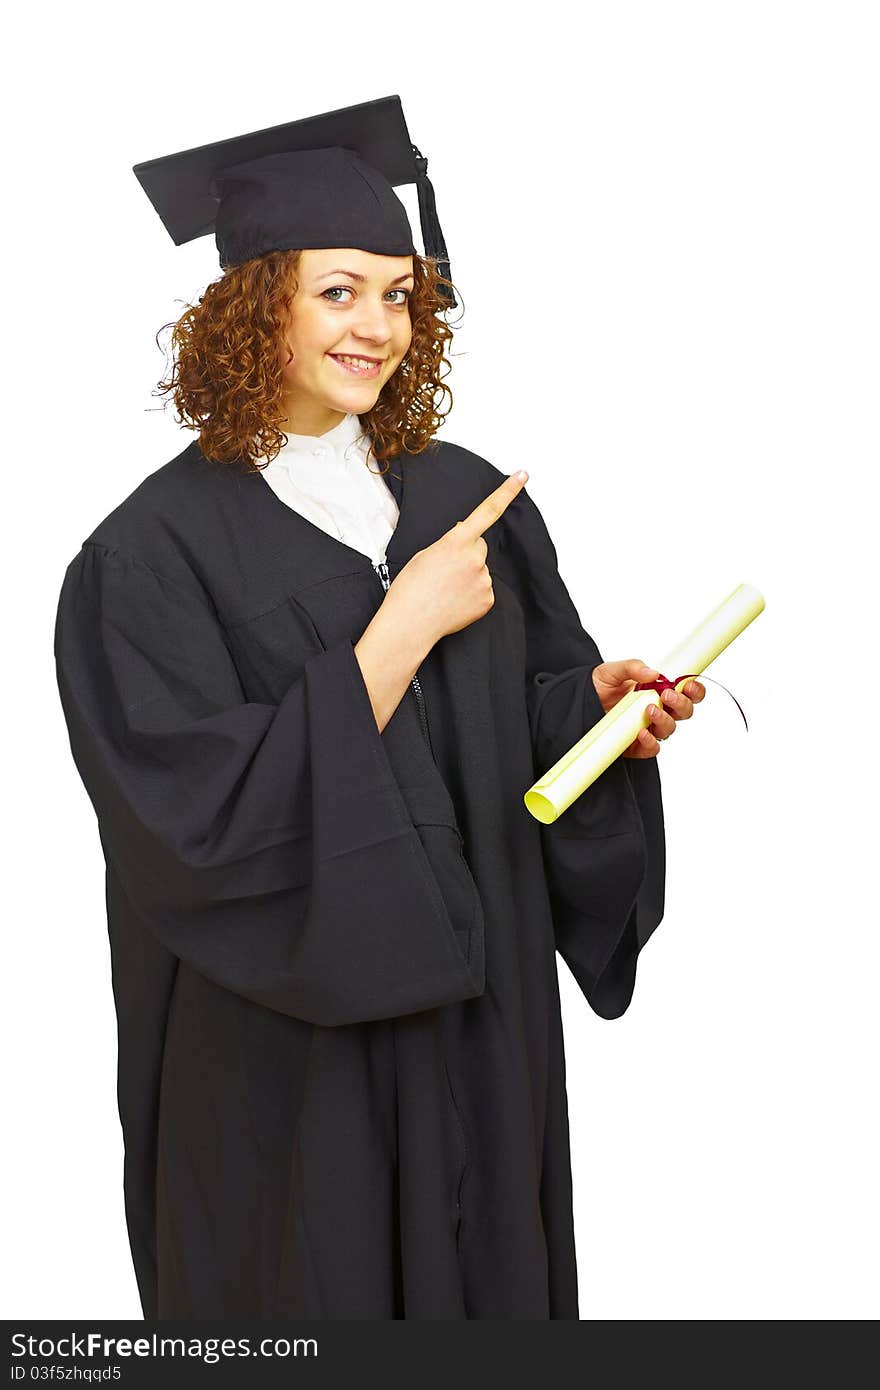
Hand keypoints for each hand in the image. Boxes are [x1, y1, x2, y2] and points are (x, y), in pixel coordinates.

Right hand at [382, 471, 528, 647]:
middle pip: (480, 546)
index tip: (523, 475)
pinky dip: (472, 593)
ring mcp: (483, 580)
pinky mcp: (487, 600)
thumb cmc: (411, 589)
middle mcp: (475, 559)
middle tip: (445, 570)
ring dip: (468, 575)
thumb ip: (451, 542)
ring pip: (481, 569)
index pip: (487, 511)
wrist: (410, 624)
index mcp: (456, 542)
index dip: (507, 491)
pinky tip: (454, 601)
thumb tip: (467, 537)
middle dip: (468, 553)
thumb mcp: (425, 554)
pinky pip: (484, 589)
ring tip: (446, 589)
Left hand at [591, 659, 705, 758]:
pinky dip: (650, 742)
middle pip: (684, 712)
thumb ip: (633, 667)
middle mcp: (658, 710)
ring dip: (664, 720)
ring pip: (669, 729)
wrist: (576, 703)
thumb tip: (653, 673)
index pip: (687, 692)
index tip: (689, 684)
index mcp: (659, 690)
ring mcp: (648, 728)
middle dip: (680, 704)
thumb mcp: (613, 671)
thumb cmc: (600, 686)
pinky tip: (642, 732)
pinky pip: (651, 748)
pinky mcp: (636, 745)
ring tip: (649, 710)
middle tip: (666, 694)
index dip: (695, 689)